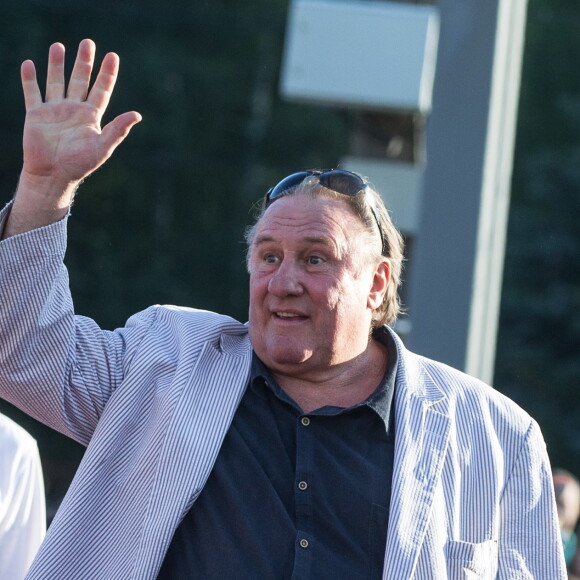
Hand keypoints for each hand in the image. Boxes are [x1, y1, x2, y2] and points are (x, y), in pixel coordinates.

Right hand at [3, 39, 140, 236]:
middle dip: (84, 62)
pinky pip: (32, 93)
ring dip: (57, 64)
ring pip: (56, 82)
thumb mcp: (102, 146)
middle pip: (80, 80)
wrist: (53, 175)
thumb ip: (118, 129)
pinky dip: (30, 79)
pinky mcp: (36, 115)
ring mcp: (54, 111)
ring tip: (58, 46)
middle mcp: (74, 110)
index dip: (107, 73)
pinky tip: (29, 64)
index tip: (112, 56)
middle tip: (88, 42)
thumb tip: (137, 114)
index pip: (101, 90)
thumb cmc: (79, 164)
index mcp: (91, 117)